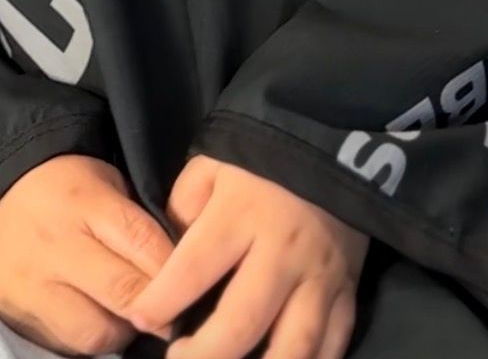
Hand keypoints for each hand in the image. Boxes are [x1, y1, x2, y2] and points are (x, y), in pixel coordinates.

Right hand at [0, 154, 174, 354]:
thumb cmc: (70, 190)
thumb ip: (142, 227)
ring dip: (122, 330)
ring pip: (96, 333)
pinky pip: (67, 345)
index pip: (143, 244)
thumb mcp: (109, 186)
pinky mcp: (15, 314)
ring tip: (128, 315)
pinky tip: (97, 317)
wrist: (1, 199)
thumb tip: (187, 273)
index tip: (197, 284)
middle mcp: (54, 245)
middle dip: (157, 308)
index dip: (177, 271)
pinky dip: (90, 337)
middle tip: (171, 312)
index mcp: (83, 202)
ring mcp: (30, 285)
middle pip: (124, 293)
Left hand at [128, 157, 366, 358]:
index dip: (162, 299)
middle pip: (243, 320)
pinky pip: (332, 345)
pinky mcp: (348, 292)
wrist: (332, 149)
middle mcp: (282, 252)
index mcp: (242, 214)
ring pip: (294, 346)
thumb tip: (167, 254)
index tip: (139, 317)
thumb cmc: (260, 159)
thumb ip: (185, 206)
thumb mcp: (212, 164)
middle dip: (206, 354)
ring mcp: (320, 277)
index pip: (194, 267)